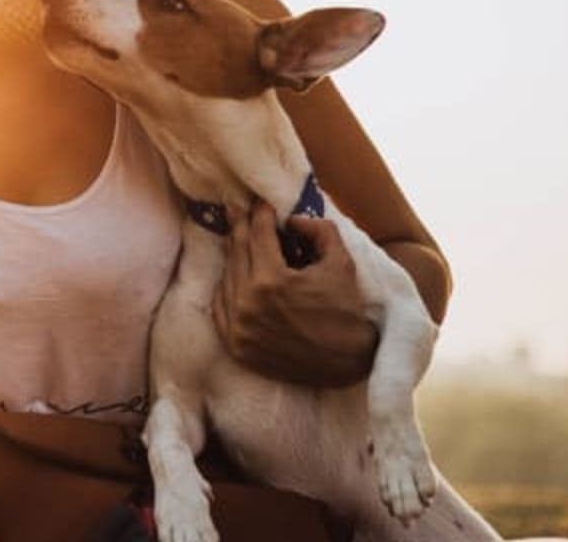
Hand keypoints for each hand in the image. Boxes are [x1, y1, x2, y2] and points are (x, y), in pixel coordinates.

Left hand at [212, 201, 377, 386]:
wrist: (348, 365)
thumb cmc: (346, 311)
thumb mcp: (341, 263)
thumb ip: (318, 230)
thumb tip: (292, 220)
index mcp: (272, 281)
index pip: (258, 234)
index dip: (260, 213)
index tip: (261, 203)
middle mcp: (248, 303)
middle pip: (237, 250)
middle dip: (241, 226)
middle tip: (240, 209)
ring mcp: (238, 326)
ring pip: (226, 275)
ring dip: (234, 253)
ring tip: (241, 238)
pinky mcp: (235, 345)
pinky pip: (220, 305)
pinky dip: (227, 285)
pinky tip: (235, 273)